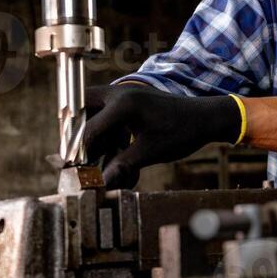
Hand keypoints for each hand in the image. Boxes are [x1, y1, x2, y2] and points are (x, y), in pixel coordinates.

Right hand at [85, 85, 241, 187]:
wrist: (205, 118)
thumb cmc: (181, 132)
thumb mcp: (150, 152)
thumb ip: (122, 166)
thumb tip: (102, 184)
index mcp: (123, 104)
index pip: (88, 128)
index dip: (77, 150)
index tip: (70, 167)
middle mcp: (119, 93)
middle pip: (81, 108)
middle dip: (75, 132)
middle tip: (73, 155)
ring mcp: (124, 94)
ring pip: (93, 109)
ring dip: (91, 131)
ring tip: (92, 156)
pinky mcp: (130, 101)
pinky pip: (107, 112)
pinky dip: (105, 129)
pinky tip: (113, 151)